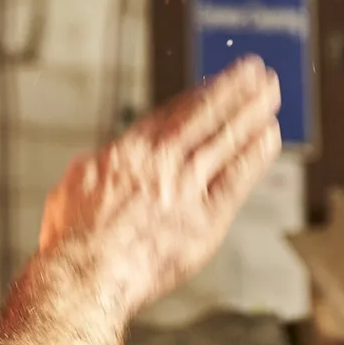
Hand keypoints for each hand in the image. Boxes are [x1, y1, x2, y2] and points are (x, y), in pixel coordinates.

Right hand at [37, 59, 281, 313]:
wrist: (87, 273)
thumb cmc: (72, 240)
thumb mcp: (72, 187)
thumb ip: (97, 168)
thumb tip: (104, 160)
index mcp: (128, 152)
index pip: (173, 115)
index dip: (200, 96)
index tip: (218, 84)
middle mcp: (161, 162)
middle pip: (205, 116)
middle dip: (233, 90)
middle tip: (256, 71)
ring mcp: (186, 188)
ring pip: (225, 139)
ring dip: (251, 111)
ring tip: (272, 93)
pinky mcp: (206, 218)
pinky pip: (236, 178)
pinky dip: (254, 155)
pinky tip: (268, 137)